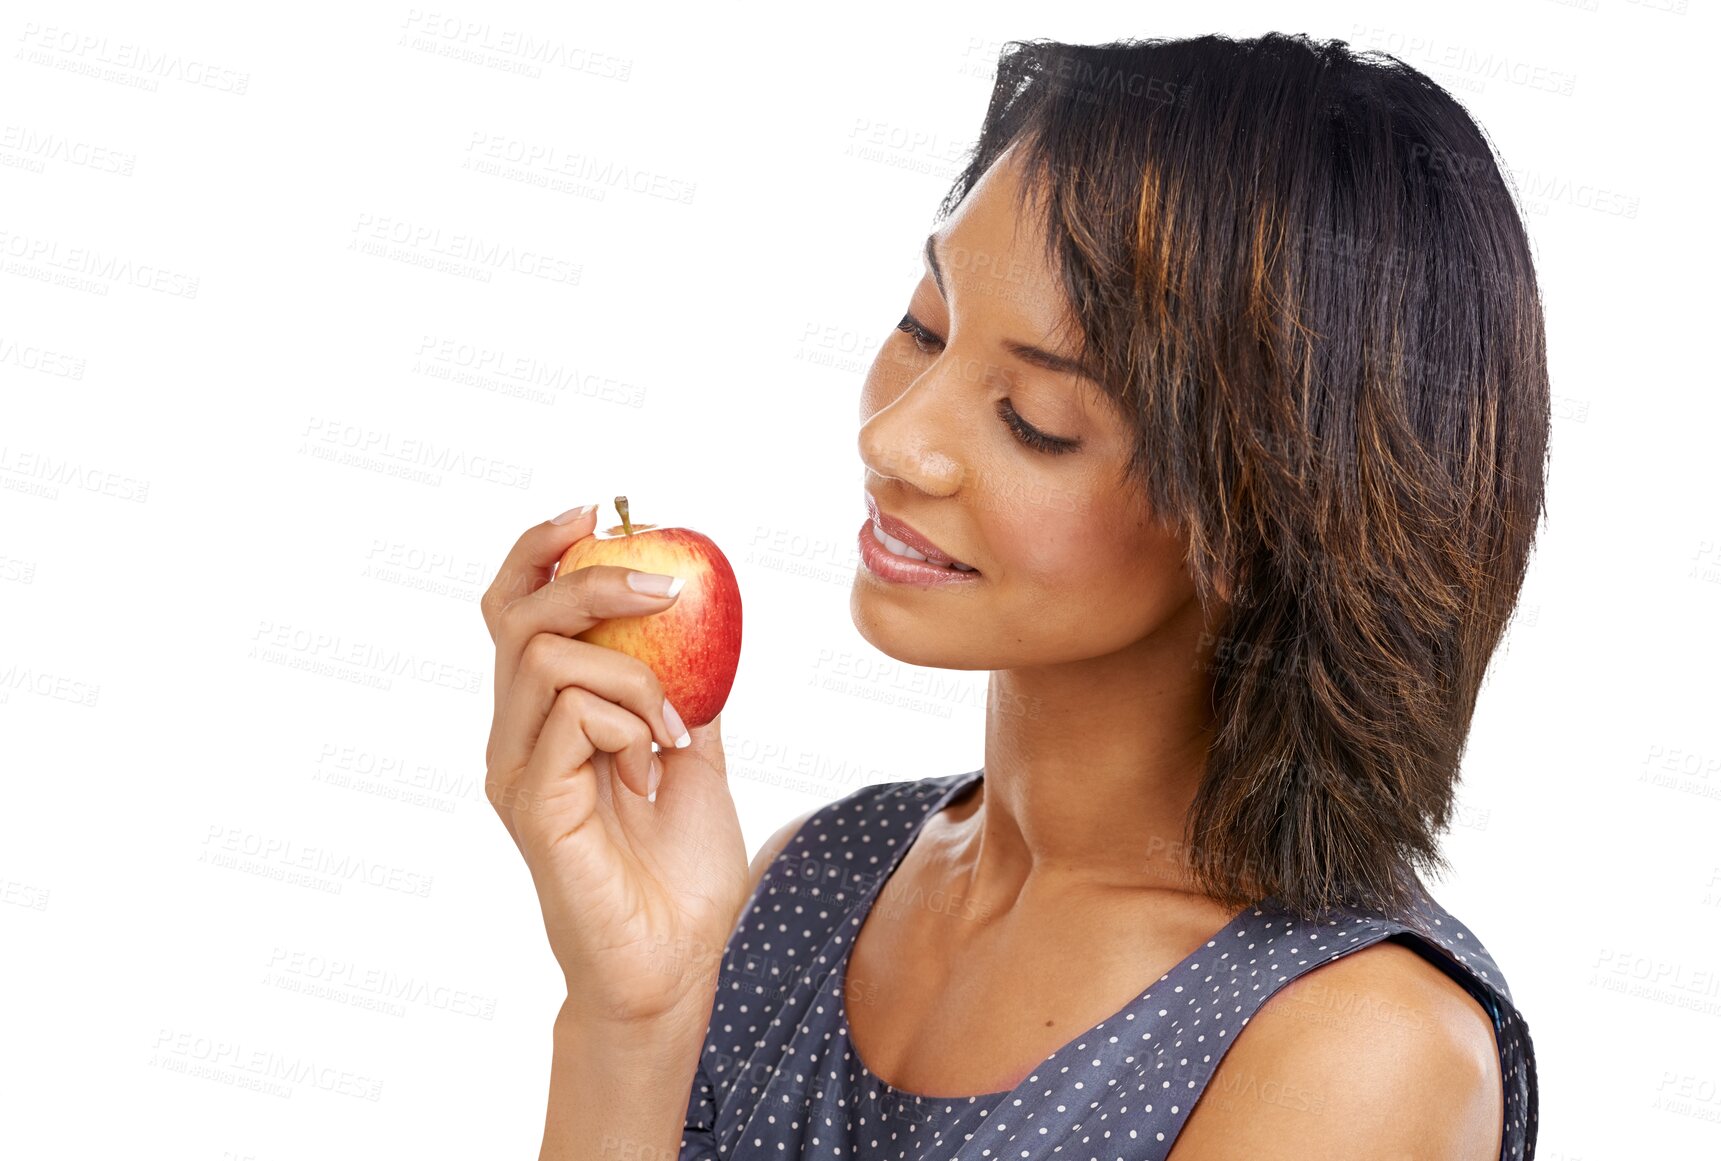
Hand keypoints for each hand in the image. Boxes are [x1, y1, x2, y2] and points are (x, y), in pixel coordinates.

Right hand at [480, 506, 749, 1026]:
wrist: (676, 966)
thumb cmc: (679, 871)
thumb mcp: (692, 755)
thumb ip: (682, 689)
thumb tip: (699, 619)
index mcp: (543, 719)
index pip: (514, 609)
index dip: (541, 549)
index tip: (595, 511)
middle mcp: (515, 737)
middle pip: (517, 614)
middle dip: (590, 578)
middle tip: (664, 588)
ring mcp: (517, 770)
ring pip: (546, 658)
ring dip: (632, 675)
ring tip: (674, 730)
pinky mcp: (532, 805)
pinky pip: (571, 717)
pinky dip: (628, 722)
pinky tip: (654, 769)